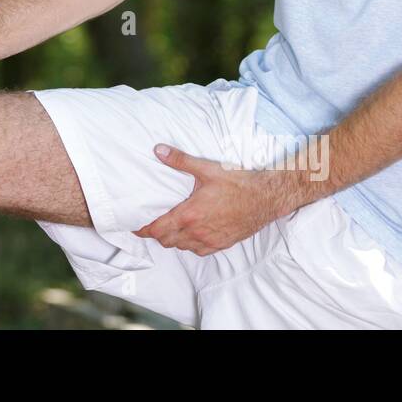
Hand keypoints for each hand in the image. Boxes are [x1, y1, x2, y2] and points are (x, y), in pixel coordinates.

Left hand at [132, 144, 298, 254]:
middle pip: (167, 240)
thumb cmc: (238, 183)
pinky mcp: (222, 243)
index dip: (143, 229)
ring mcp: (211, 240)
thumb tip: (158, 150)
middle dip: (156, 234)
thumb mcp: (207, 168)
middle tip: (149, 225)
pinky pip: (200, 251)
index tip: (136, 226)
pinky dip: (190, 245)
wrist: (266, 198)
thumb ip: (180, 160)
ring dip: (173, 240)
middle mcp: (198, 232)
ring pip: (182, 247)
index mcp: (190, 215)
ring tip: (168, 229)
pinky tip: (191, 236)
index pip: (158, 229)